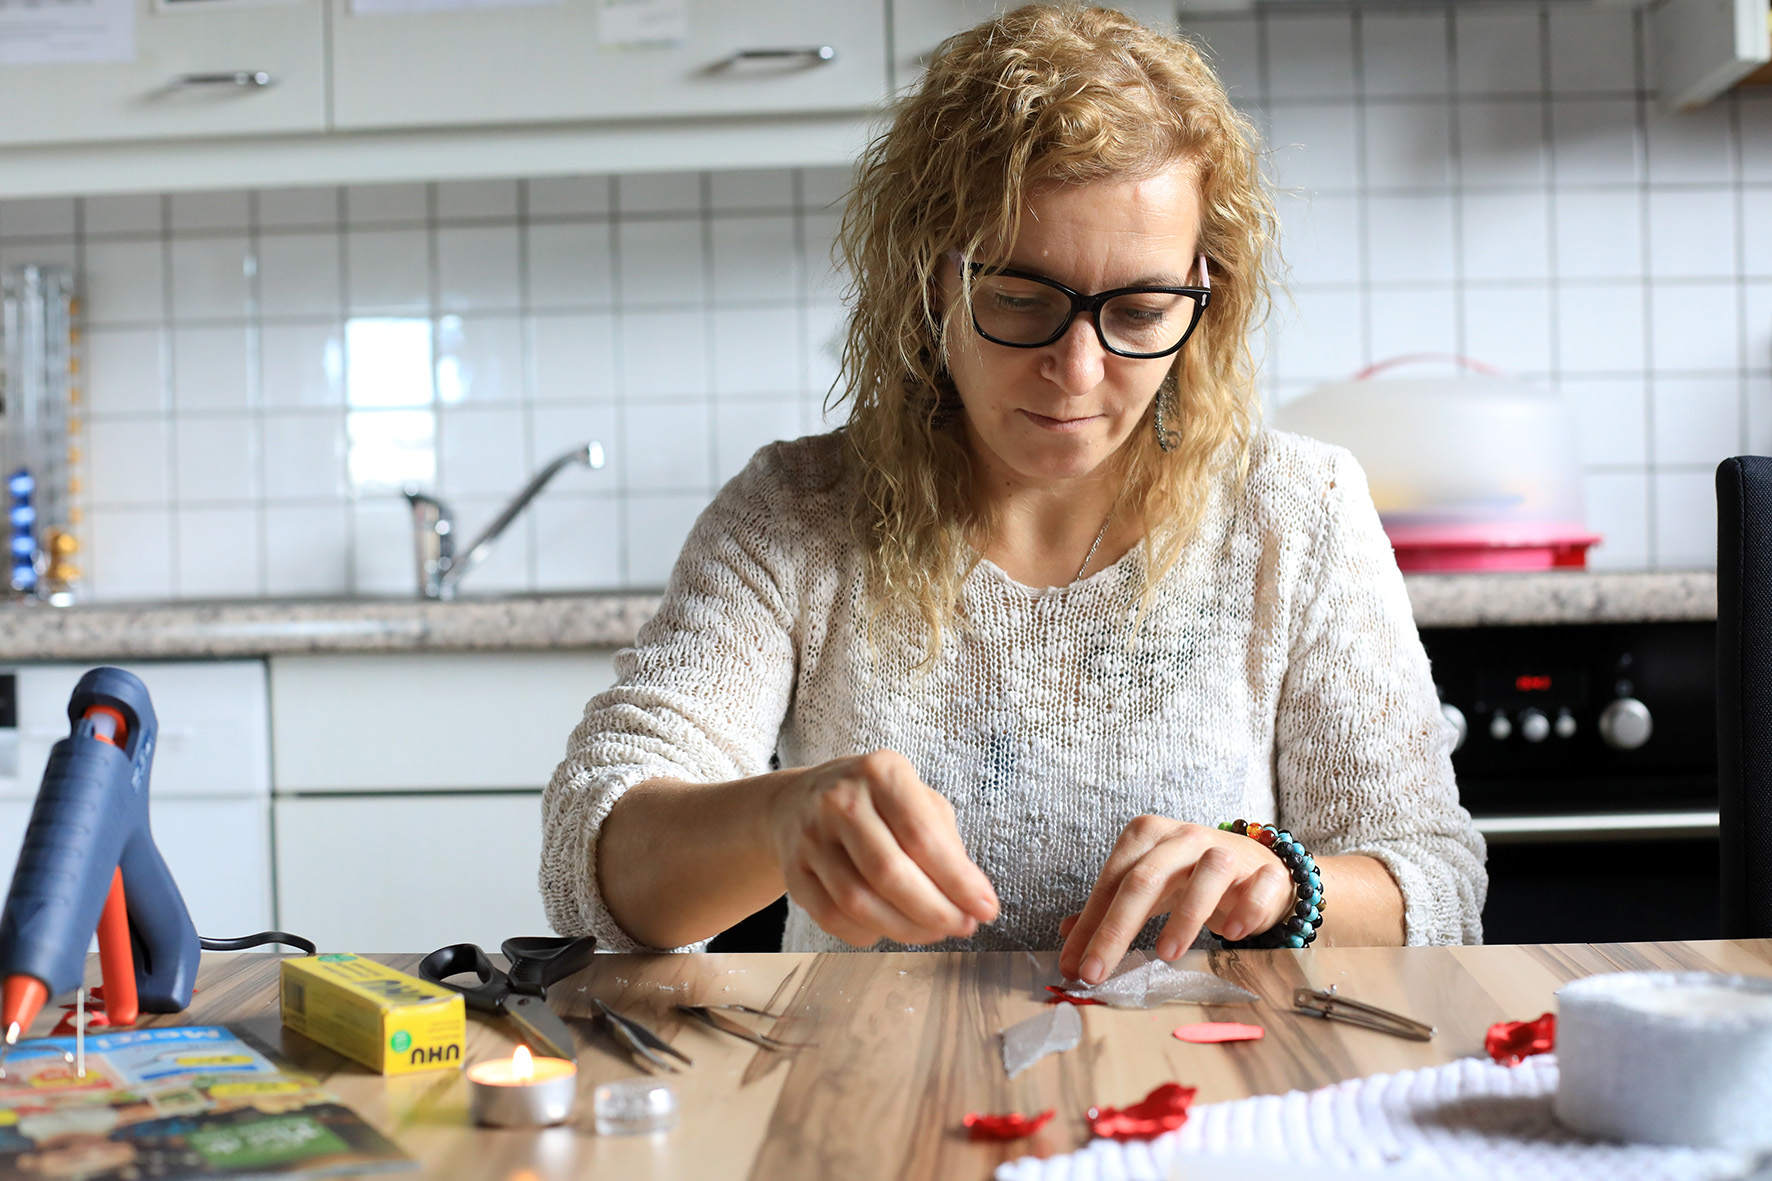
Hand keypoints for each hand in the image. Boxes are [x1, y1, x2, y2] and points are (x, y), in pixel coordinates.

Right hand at [765, 749, 999, 947]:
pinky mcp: (795, 873)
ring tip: (934, 930)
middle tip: (963, 926)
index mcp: (881, 772)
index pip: (923, 836)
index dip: (959, 881)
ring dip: (906, 928)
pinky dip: (870, 933)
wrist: (798, 803)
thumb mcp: (916, 800)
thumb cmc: (873, 803)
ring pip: (860, 902)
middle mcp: (840, 800)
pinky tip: (891, 927)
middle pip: (890, 873)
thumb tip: (971, 897)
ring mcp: (811, 837)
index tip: (986, 907)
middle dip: (936, 911)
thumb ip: (945, 843)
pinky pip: (834, 919)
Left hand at [1058, 817, 1293, 984]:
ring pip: (1206, 873)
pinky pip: (1258, 886)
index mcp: (1149, 836)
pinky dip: (1246, 910)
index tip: (1075, 966)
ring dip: (1185, 916)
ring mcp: (1227, 851)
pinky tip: (1231, 934)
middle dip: (1117, 928)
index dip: (1091, 924)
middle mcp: (1185, 837)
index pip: (1112, 879)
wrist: (1256, 867)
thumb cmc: (1190, 877)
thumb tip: (1066, 942)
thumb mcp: (1146, 887)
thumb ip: (1106, 910)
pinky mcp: (1265, 871)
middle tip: (1099, 972)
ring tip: (1166, 956)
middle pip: (1146, 878)